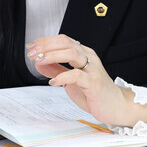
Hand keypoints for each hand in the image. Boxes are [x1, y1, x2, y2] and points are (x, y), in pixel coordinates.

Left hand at [26, 35, 146, 127]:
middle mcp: (88, 57)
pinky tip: (53, 81)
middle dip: (46, 46)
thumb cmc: (94, 92)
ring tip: (39, 61)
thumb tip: (38, 62)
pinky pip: (77, 75)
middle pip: (66, 43)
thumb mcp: (70, 79)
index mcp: (83, 54)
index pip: (63, 40)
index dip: (45, 41)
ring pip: (72, 53)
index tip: (31, 46)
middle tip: (31, 52)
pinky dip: (62, 76)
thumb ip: (56, 69)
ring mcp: (92, 69)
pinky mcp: (94, 83)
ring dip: (52, 55)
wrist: (116, 106)